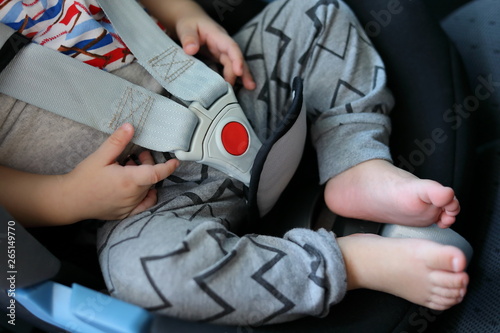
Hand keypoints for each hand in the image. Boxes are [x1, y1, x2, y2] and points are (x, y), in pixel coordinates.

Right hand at [63, 123, 178, 220]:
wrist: (69, 200)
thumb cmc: (84, 178)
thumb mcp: (100, 156)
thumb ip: (117, 142)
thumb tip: (130, 126)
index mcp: (129, 180)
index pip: (157, 174)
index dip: (168, 167)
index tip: (175, 161)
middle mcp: (132, 196)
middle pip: (151, 179)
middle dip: (148, 164)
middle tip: (137, 155)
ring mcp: (129, 206)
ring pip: (146, 190)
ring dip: (143, 178)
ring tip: (128, 168)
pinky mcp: (125, 213)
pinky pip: (143, 205)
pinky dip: (145, 195)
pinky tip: (136, 187)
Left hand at [175, 13, 255, 89]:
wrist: (189, 22)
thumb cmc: (189, 24)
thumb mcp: (186, 28)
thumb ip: (188, 38)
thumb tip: (190, 50)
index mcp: (218, 36)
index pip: (231, 47)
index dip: (236, 59)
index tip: (238, 71)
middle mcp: (223, 45)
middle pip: (236, 58)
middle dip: (244, 72)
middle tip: (250, 86)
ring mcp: (222, 52)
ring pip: (233, 65)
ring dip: (241, 77)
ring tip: (249, 88)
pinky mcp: (219, 58)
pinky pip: (227, 68)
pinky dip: (231, 78)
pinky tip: (232, 89)